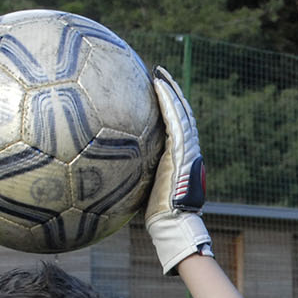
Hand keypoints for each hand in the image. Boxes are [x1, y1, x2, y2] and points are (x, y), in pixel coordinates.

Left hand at [145, 66, 212, 274]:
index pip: (176, 127)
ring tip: (160, 75)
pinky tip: (158, 86)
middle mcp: (186, 149)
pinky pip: (175, 119)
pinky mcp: (182, 149)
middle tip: (159, 76)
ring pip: (181, 113)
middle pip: (181, 114)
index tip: (157, 94)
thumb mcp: (145, 189)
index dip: (169, 108)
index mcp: (180, 157)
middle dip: (171, 94)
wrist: (171, 222)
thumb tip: (110, 173)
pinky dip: (169, 101)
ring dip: (171, 91)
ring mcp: (186, 148)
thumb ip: (136, 175)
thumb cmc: (156, 214)